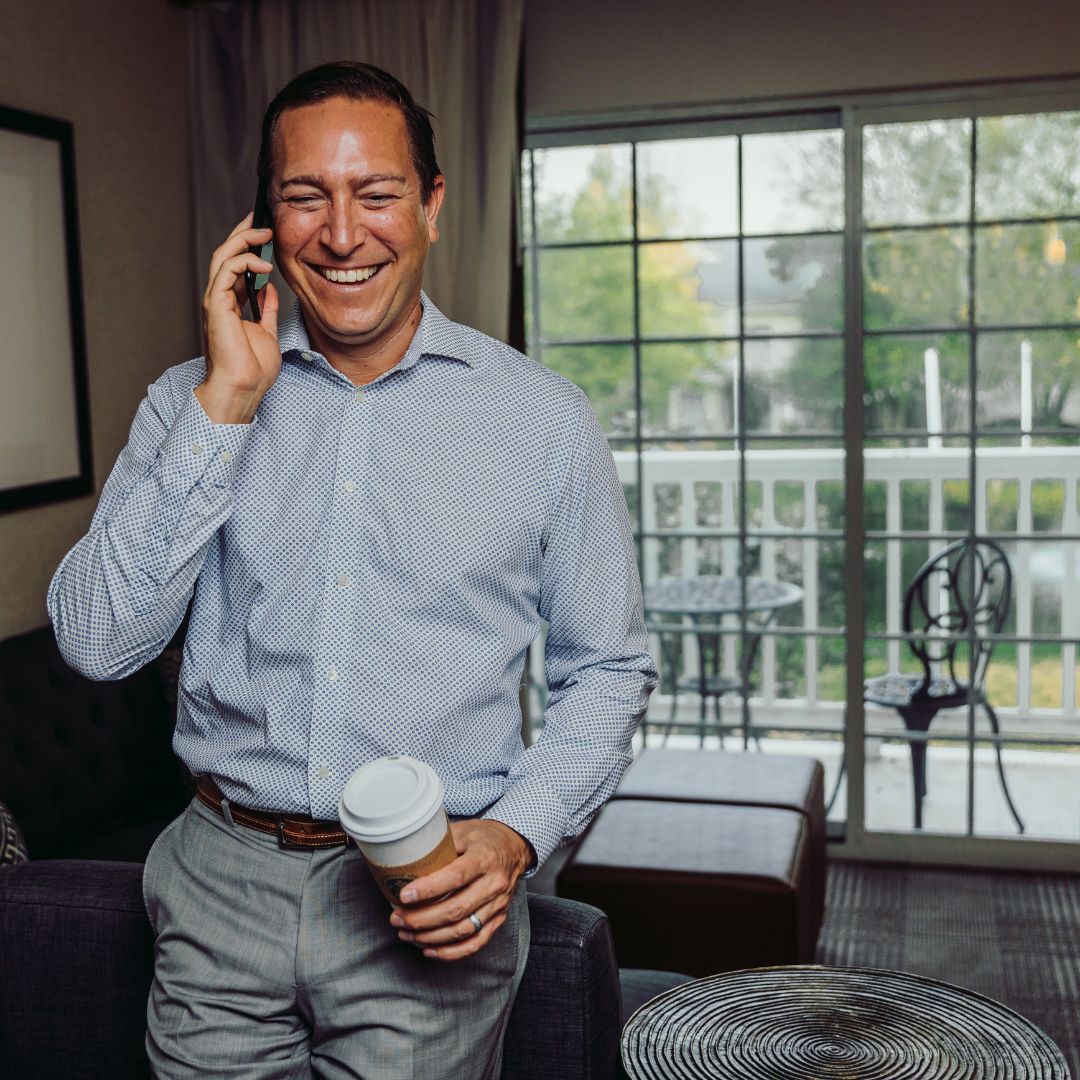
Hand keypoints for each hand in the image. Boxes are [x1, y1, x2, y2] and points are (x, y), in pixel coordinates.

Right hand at [195, 212, 280, 424]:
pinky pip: (226, 271)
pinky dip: (244, 261)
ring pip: (224, 256)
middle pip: (227, 254)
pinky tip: (264, 264)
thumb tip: (269, 290)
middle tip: (263, 219)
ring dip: (244, 240)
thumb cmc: (252, 370)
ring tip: (266, 233)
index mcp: (230, 304)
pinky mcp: (216, 305)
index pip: (236, 265)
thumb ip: (265, 309)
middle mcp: (220, 299)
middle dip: (244, 233)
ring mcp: (216, 301)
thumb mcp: (267, 332)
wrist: (243, 388)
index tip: (266, 231)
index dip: (248, 245)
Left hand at [389, 819, 534, 960]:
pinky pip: (476, 943)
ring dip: (431, 937)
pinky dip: (451, 952)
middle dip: (422, 919)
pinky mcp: (498, 919)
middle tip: (398, 918)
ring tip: (407, 933)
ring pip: (463, 930)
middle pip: (456, 909)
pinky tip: (430, 949)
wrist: (514, 848)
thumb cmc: (484, 838)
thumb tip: (405, 854)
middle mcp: (494, 884)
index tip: (404, 895)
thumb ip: (438, 843)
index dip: (428, 889)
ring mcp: (498, 904)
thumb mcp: (462, 830)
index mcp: (485, 858)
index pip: (456, 877)